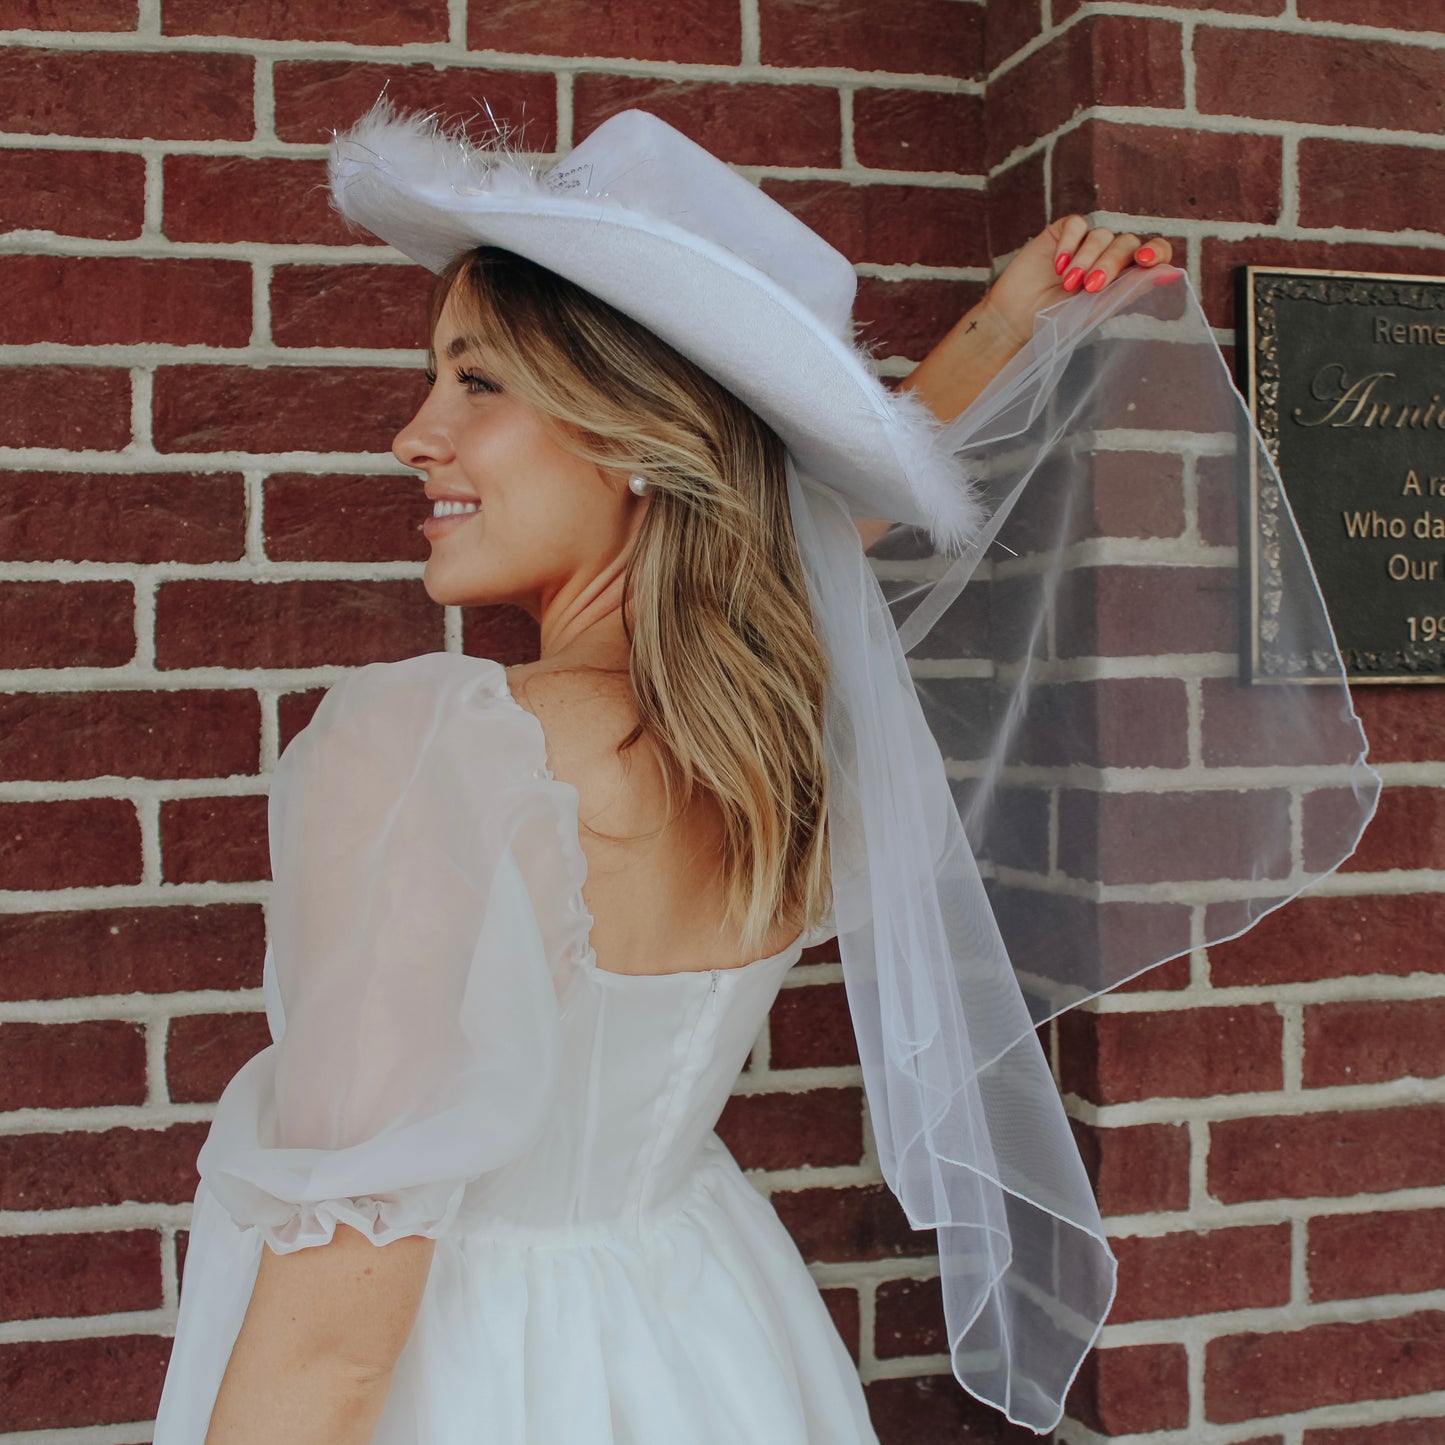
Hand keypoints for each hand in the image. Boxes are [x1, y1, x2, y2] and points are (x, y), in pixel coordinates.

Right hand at [983, 217, 1177, 348]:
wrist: (1019, 320)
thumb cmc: (1059, 321)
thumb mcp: (1099, 309)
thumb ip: (1133, 288)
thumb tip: (1173, 273)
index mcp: (1125, 275)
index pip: (1153, 252)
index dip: (1155, 251)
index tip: (1144, 261)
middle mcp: (1109, 256)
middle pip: (1126, 243)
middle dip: (1111, 263)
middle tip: (1089, 287)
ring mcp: (1086, 243)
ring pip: (1101, 234)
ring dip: (1086, 259)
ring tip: (1068, 283)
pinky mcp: (1062, 233)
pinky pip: (1076, 224)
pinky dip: (1070, 243)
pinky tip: (1057, 264)